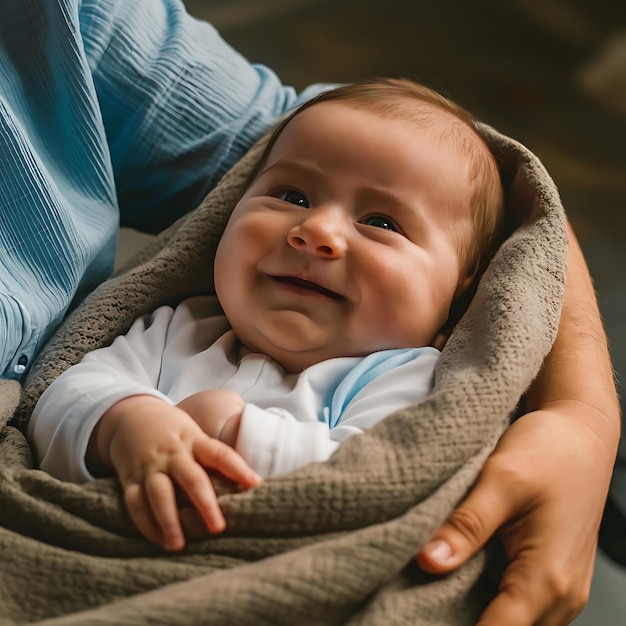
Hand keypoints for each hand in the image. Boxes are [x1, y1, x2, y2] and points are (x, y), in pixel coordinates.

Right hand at [90, 395, 260, 550]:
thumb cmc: (173, 431)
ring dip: (169, 521)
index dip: (238, 468)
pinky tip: (158, 540)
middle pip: (191, 478)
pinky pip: (135, 503)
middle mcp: (173, 453)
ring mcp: (150, 467)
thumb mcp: (194, 434)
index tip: (256, 484)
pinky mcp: (129, 479)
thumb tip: (246, 483)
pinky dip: (146, 524)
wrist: (131, 416)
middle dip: (205, 503)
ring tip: (179, 545)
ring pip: (159, 494)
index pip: (219, 453)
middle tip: (218, 528)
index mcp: (194, 440)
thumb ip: (212, 457)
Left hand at [417, 402, 615, 624]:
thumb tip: (428, 562)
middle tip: (412, 604)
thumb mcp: (501, 480)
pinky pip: (524, 608)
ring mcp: (564, 590)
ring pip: (515, 624)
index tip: (410, 617)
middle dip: (458, 623)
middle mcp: (563, 596)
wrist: (582, 432)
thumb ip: (466, 525)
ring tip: (431, 592)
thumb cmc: (550, 450)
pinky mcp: (556, 577)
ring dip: (477, 616)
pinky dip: (492, 603)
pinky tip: (461, 580)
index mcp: (548, 578)